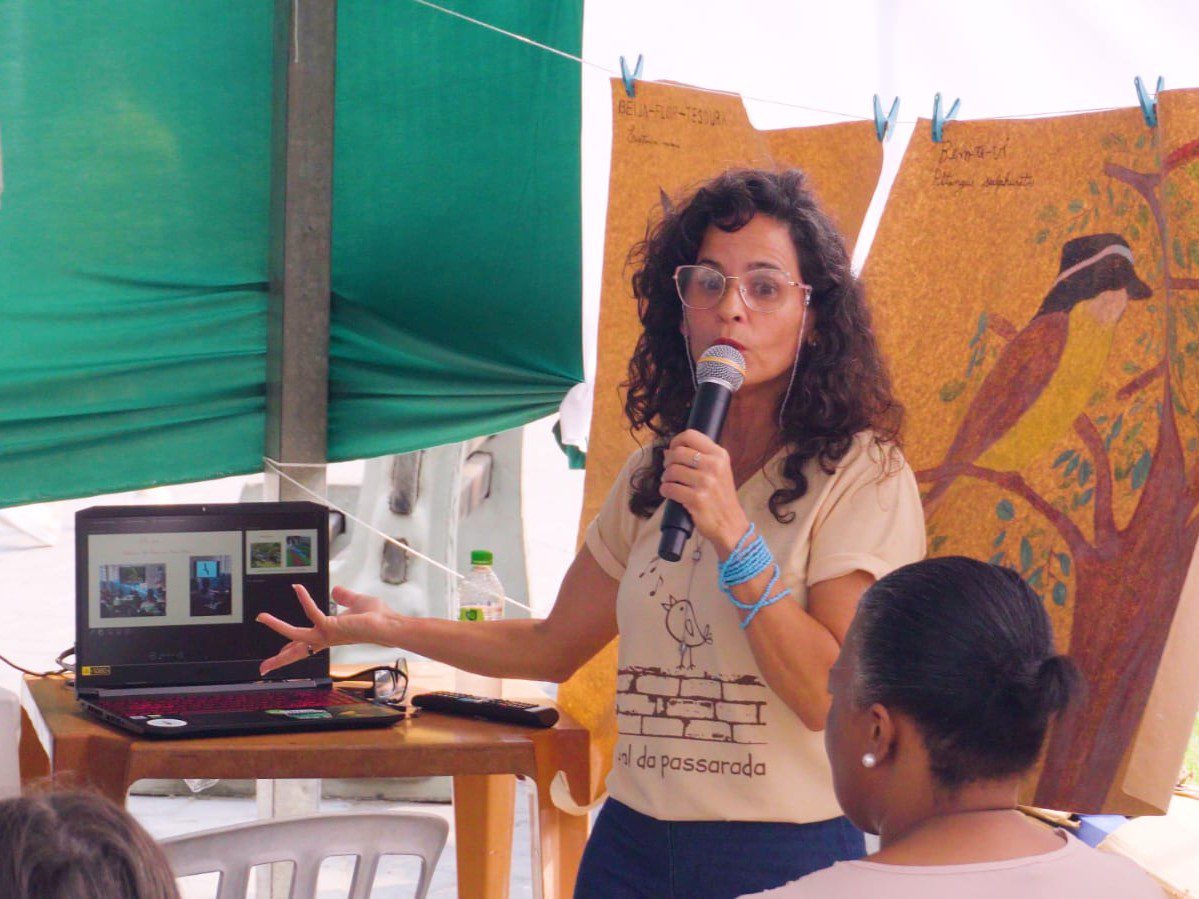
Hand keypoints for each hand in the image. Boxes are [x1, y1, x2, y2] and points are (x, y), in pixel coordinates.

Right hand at [257, 585, 393, 674]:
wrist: (390, 625)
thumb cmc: (378, 617)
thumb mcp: (356, 603)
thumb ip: (345, 597)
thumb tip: (335, 590)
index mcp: (330, 635)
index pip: (307, 645)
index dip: (293, 650)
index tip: (281, 653)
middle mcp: (326, 638)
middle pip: (298, 651)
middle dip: (279, 660)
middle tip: (262, 668)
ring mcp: (327, 634)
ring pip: (295, 635)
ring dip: (277, 625)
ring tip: (261, 617)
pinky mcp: (331, 627)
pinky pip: (312, 612)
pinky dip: (304, 599)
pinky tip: (297, 588)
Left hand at [659, 430, 750, 556]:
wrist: (730, 524)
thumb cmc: (721, 497)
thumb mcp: (718, 471)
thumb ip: (698, 458)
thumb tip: (667, 451)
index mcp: (720, 455)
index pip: (690, 435)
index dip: (675, 441)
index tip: (672, 451)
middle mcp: (714, 466)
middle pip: (677, 452)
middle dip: (668, 462)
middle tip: (669, 471)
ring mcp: (706, 482)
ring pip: (671, 471)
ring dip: (665, 478)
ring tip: (670, 483)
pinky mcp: (696, 499)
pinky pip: (669, 489)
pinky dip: (665, 491)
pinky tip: (670, 493)